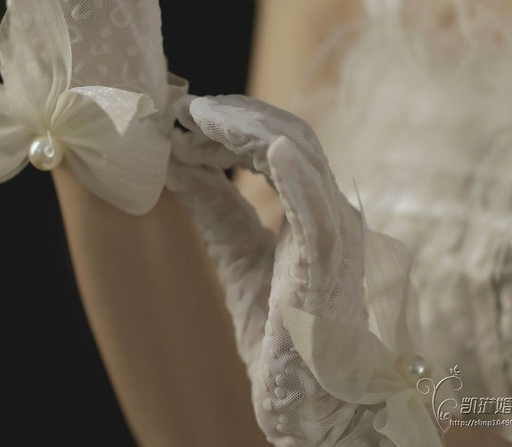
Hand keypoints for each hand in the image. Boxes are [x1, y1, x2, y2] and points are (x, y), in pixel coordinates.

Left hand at [169, 94, 442, 445]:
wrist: (307, 403)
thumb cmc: (279, 330)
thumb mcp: (235, 254)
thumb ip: (216, 208)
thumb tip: (177, 163)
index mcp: (311, 208)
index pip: (276, 144)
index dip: (232, 123)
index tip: (184, 115)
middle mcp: (329, 212)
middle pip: (289, 137)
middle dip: (236, 116)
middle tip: (185, 109)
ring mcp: (334, 235)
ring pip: (301, 158)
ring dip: (249, 130)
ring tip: (199, 115)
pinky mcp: (328, 266)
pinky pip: (316, 211)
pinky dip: (296, 175)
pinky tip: (268, 151)